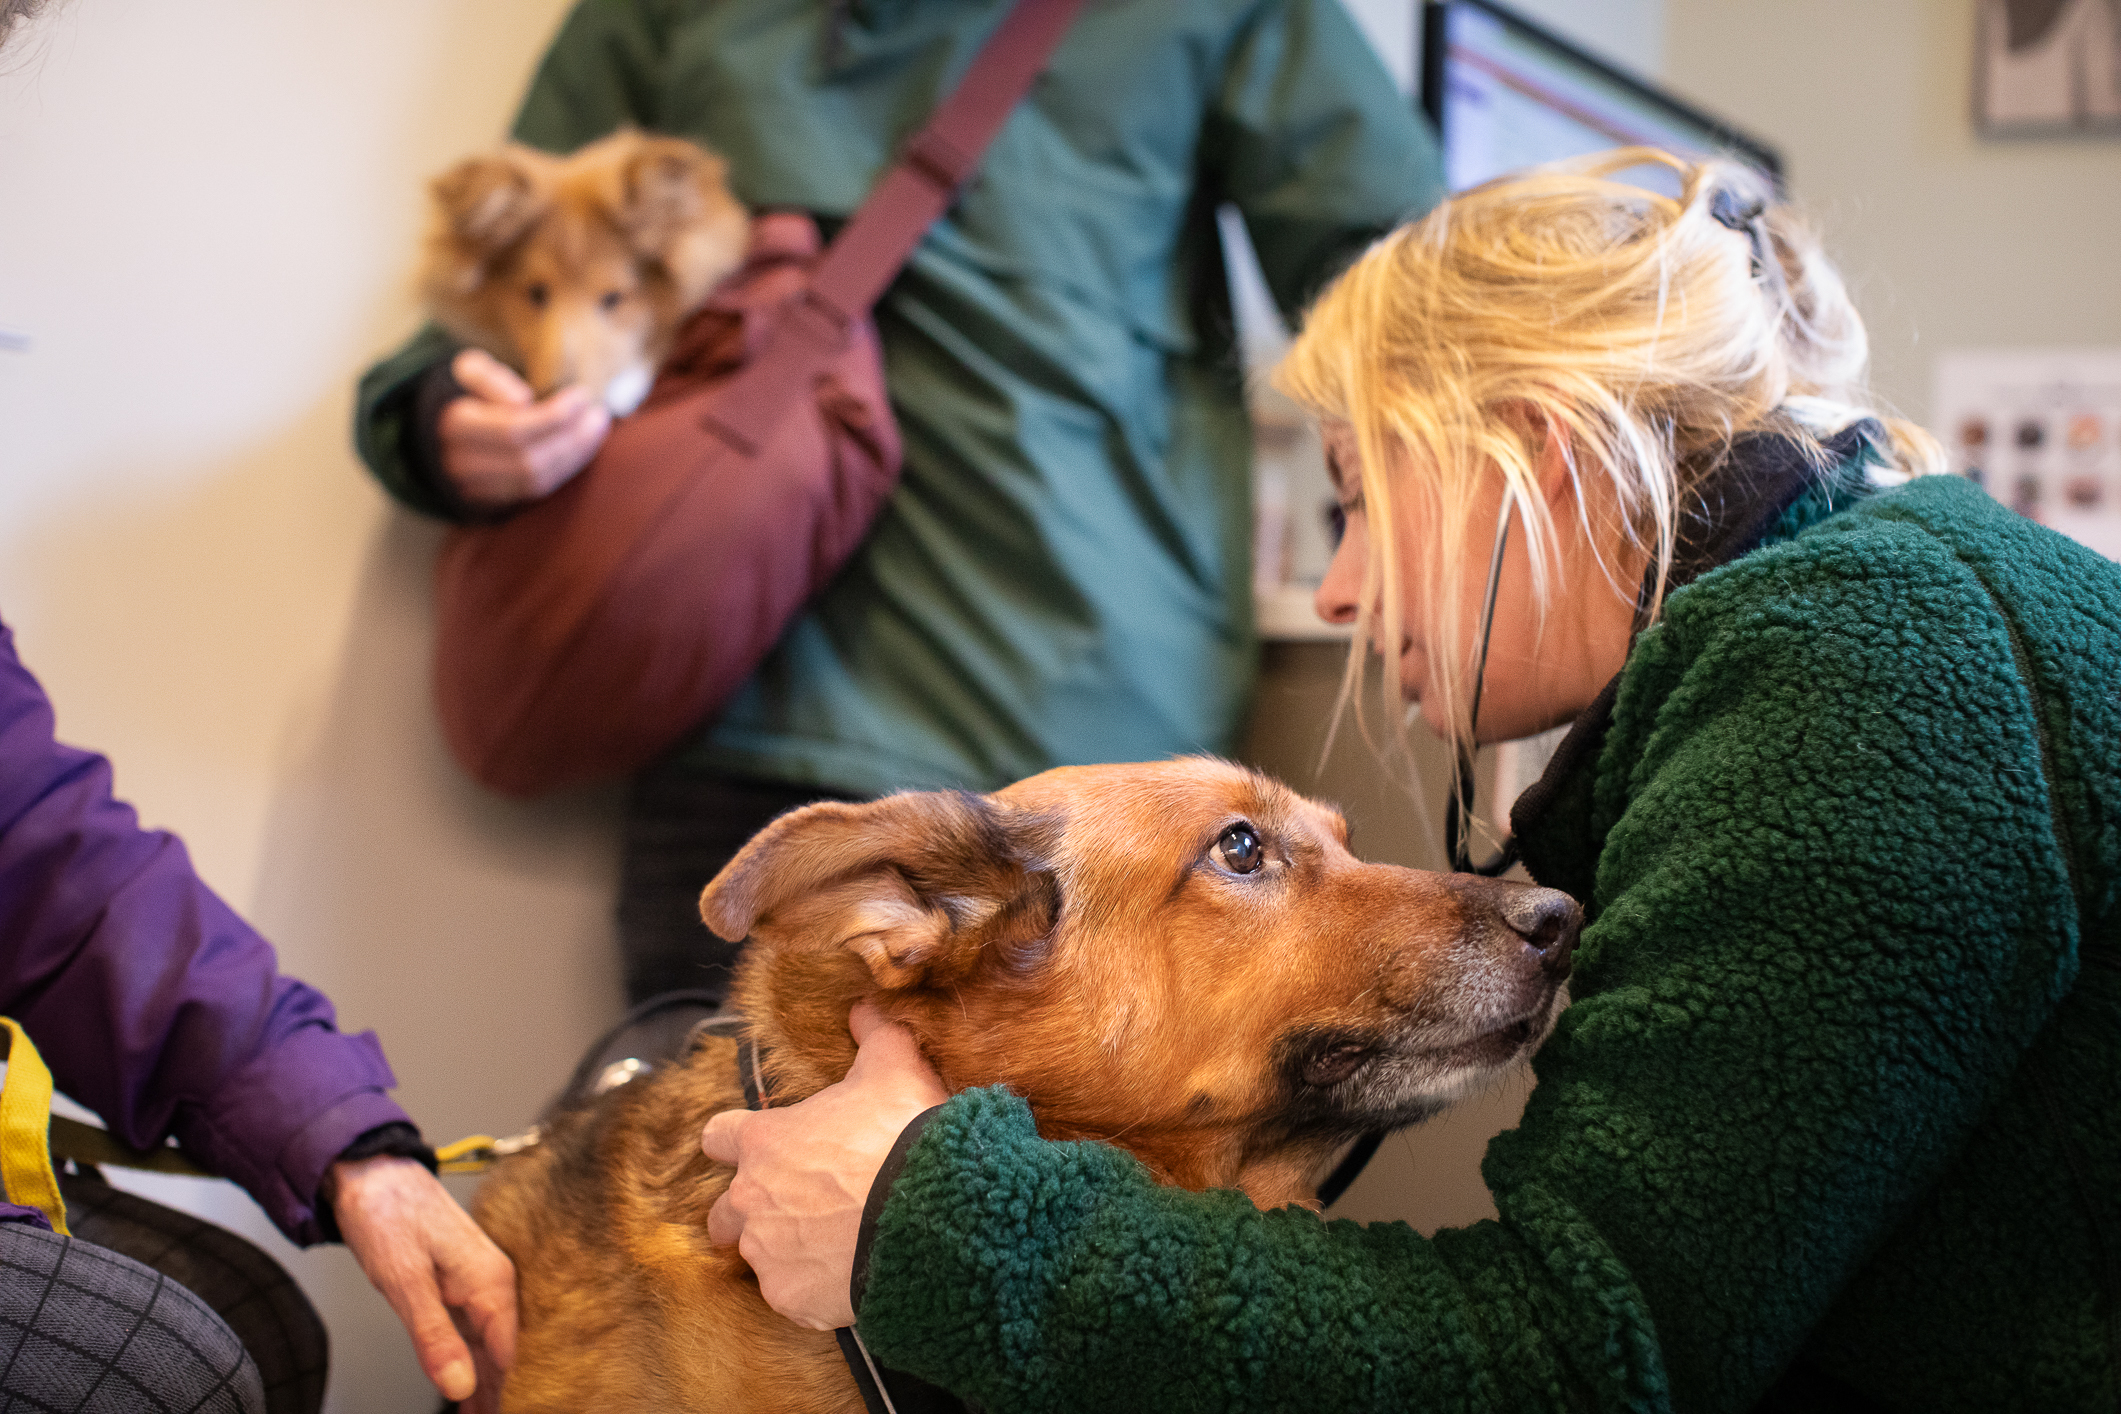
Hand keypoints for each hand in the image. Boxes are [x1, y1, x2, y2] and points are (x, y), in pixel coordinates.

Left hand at [329, 1155, 516, 1411]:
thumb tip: (459, 1386)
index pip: (509, 1356)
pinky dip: (471, 1360)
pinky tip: (466, 1383)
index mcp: (491, 1282)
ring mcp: (479, 1281)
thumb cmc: (387, 1215)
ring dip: (485, 1381)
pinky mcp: (461, 1281)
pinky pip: (475, 1330)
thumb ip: (434, 1337)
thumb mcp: (405, 1282)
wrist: (372, 1172)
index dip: (506, 1394)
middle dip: (499, 1392)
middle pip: (504, 1353)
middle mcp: (495, 1281)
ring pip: (490, 1344)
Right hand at [438, 348, 610, 510]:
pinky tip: (583, 447)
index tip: (582, 395)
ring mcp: (476, 486)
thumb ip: (493, 378)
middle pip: (528, 460)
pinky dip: (565, 469)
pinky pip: (536, 490)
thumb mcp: (471, 369)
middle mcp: (462, 461)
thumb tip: (523, 401)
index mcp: (456, 424)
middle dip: (571, 439)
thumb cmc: (466, 389)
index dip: (553, 417)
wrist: (445, 425)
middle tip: (599, 415)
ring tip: (597, 428)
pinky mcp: (493, 498)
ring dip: (574, 456)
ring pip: (535, 480)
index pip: (512, 430)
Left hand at [701, 1002, 947, 1329]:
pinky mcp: (789, 1296)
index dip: (735, 1141)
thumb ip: (874, 1034)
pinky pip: (790, 1295)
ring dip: (784, 1250)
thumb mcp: (894, 1067)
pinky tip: (846, 1275)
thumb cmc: (903, 1135)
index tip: (755, 1147)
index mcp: (764, 1141)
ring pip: (757, 1256)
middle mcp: (751, 1198)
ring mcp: (766, 1252)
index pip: (718, 1137)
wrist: (928, 1212)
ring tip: (831, 1245)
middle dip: (747, 1212)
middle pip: (720, 1213)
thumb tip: (866, 1007)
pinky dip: (812, 1287)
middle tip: (795, 1207)